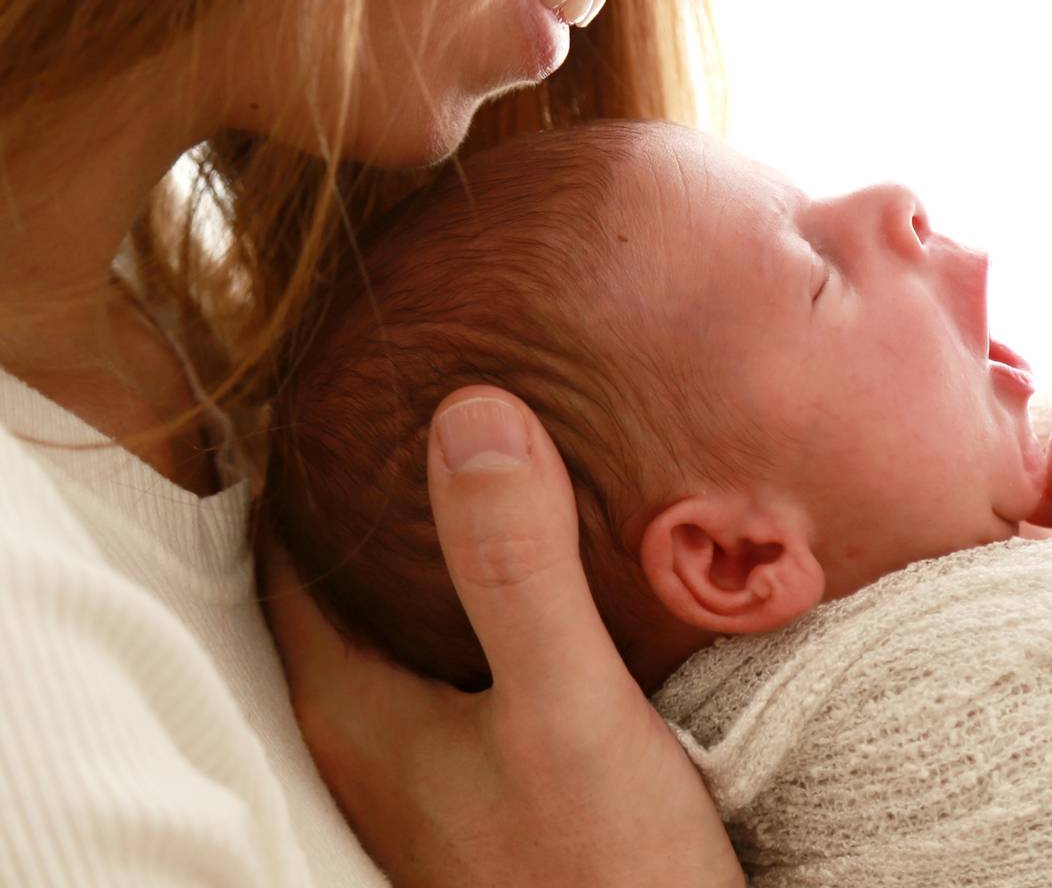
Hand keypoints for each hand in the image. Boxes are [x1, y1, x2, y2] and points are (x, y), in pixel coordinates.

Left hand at [265, 388, 742, 887]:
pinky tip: (554, 569)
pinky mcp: (494, 781)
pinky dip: (489, 598)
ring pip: (409, 623)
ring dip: (440, 547)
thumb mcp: (565, 701)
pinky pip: (465, 658)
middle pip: (346, 585)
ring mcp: (433, 766)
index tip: (364, 376)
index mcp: (354, 711)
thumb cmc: (602, 867)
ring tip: (499, 456)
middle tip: (440, 390)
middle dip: (383, 492)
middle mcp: (374, 739)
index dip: (310, 464)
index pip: (284, 558)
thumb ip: (514, 565)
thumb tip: (469, 411)